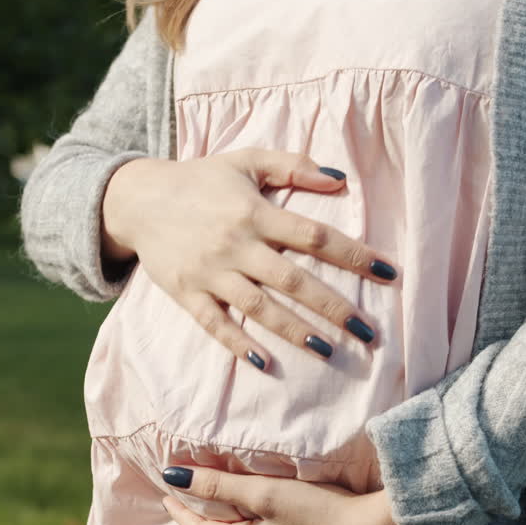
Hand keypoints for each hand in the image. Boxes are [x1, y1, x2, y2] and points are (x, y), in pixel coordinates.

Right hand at [99, 149, 400, 369]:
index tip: (389, 273)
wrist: (137, 199)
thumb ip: (293, 166)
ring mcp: (211, 272)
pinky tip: (263, 363)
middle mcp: (236, 244)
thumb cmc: (201, 178)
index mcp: (255, 212)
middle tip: (368, 332)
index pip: (314, 236)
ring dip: (294, 331)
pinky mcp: (187, 293)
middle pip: (293, 279)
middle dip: (333, 306)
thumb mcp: (246, 161)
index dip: (353, 254)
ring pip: (259, 307)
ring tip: (329, 351)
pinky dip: (238, 344)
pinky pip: (214, 324)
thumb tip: (340, 178)